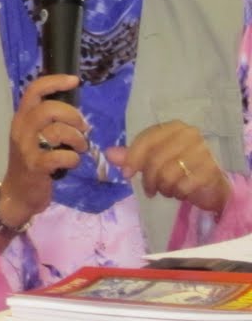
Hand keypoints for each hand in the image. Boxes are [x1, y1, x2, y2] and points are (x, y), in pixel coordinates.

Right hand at [0, 73, 88, 227]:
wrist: (17, 194)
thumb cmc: (31, 162)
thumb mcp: (33, 136)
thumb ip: (47, 121)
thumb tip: (72, 109)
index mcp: (21, 119)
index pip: (34, 90)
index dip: (55, 82)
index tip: (74, 81)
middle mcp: (21, 130)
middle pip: (49, 108)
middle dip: (73, 116)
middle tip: (82, 128)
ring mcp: (27, 148)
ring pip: (56, 131)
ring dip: (77, 138)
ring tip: (80, 147)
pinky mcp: (35, 166)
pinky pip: (60, 156)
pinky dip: (72, 158)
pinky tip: (71, 162)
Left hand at [106, 121, 230, 214]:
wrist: (212, 186)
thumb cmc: (180, 170)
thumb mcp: (153, 161)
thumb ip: (132, 156)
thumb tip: (109, 153)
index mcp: (174, 127)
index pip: (146, 139)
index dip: (132, 158)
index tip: (126, 175)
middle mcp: (190, 135)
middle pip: (155, 158)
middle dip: (148, 179)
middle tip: (150, 189)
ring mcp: (203, 151)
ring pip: (168, 173)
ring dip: (163, 188)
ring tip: (166, 190)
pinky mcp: (211, 170)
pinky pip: (182, 185)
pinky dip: (177, 193)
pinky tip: (180, 193)